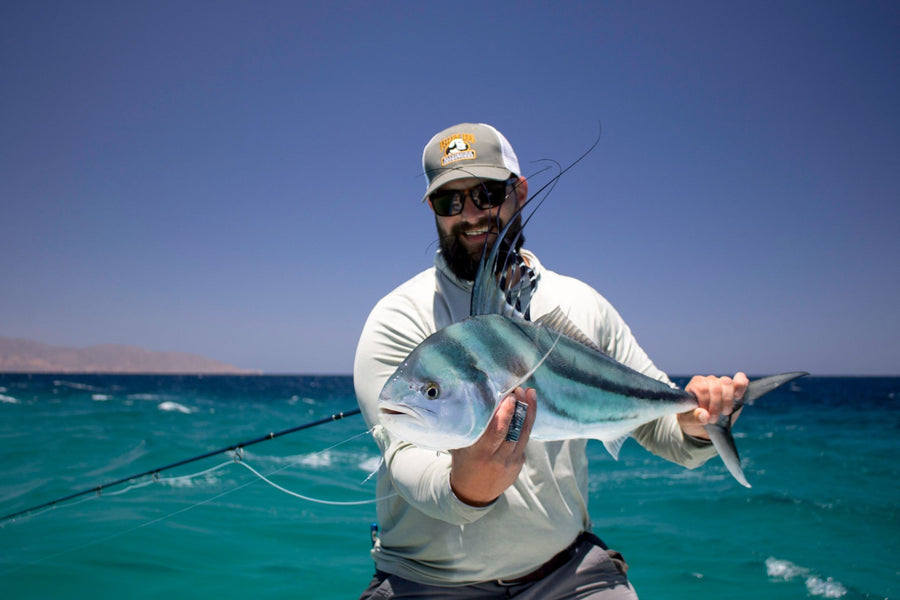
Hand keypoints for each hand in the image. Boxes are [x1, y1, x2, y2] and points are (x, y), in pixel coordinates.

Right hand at [449, 387, 536, 506]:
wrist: (473, 493)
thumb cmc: (463, 463)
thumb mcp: (461, 447)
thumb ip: (469, 428)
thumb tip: (472, 400)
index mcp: (481, 454)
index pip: (497, 431)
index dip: (506, 413)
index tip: (510, 396)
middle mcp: (498, 459)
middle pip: (515, 431)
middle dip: (521, 408)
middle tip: (521, 389)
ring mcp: (512, 463)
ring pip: (525, 434)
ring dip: (529, 413)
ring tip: (530, 394)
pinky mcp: (520, 463)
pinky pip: (524, 440)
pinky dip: (525, 424)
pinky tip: (527, 409)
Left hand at [678, 372, 748, 439]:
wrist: (703, 424)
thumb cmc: (692, 419)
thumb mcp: (687, 421)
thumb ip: (693, 418)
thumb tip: (704, 415)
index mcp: (694, 385)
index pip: (702, 388)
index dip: (706, 403)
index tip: (706, 417)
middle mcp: (707, 381)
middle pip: (715, 387)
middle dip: (716, 405)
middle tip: (713, 419)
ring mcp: (721, 382)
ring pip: (727, 382)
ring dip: (727, 399)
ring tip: (725, 412)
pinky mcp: (734, 387)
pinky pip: (740, 379)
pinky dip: (741, 385)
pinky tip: (737, 396)